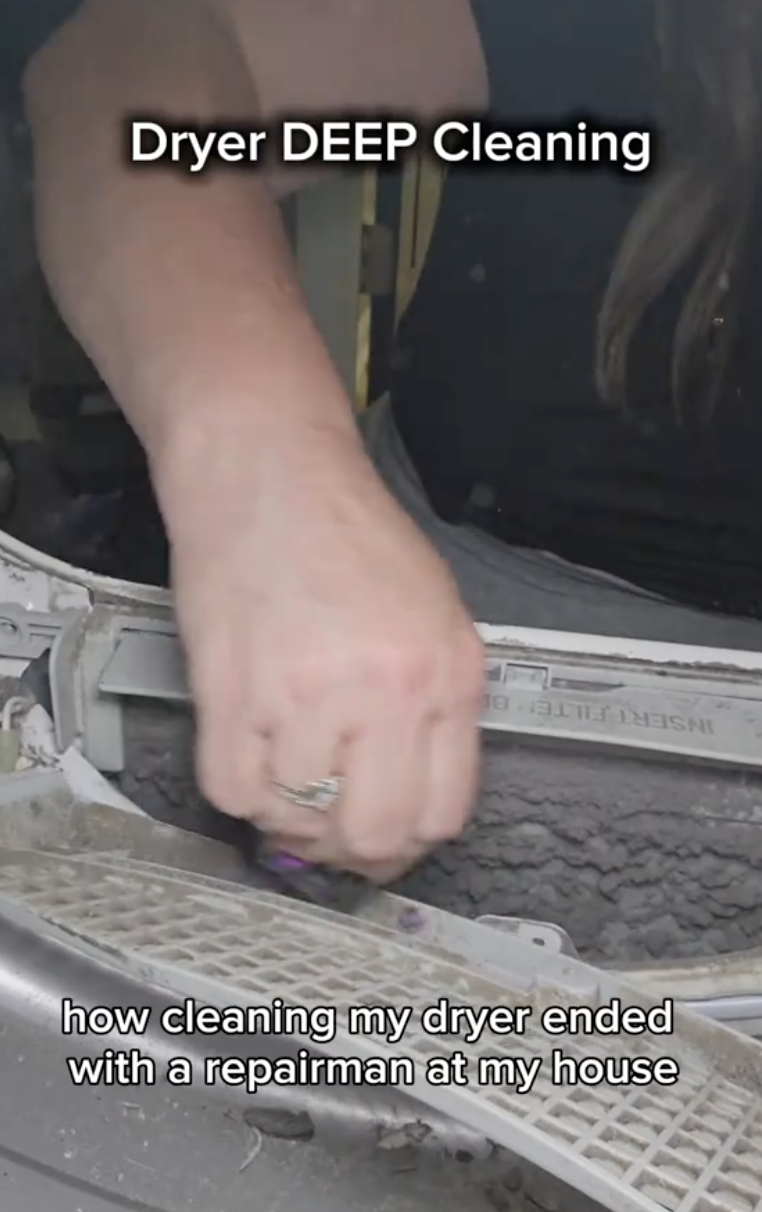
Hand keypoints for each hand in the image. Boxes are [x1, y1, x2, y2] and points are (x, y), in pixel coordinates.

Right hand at [164, 421, 483, 880]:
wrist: (270, 474)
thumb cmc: (347, 533)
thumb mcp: (436, 612)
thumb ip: (437, 704)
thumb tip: (414, 789)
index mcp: (446, 675)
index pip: (443, 811)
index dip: (411, 840)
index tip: (389, 836)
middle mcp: (383, 692)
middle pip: (373, 834)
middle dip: (353, 848)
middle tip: (334, 830)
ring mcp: (305, 694)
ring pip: (296, 817)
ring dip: (290, 808)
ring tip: (288, 765)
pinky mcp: (232, 690)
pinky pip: (234, 792)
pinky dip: (242, 790)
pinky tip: (252, 754)